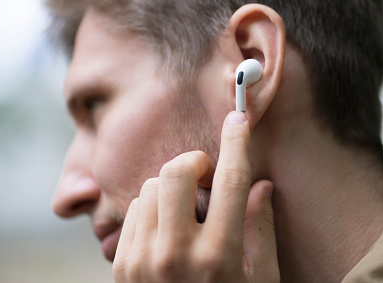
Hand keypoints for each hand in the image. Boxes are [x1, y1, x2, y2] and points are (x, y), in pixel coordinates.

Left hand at [113, 111, 279, 282]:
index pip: (232, 180)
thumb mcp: (261, 282)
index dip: (237, 142)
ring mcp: (142, 261)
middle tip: (208, 177)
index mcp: (220, 257)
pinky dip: (152, 210)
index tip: (238, 116)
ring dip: (172, 190)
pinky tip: (167, 233)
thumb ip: (262, 230)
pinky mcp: (121, 267)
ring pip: (151, 188)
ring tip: (188, 215)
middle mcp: (176, 255)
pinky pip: (133, 212)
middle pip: (176, 172)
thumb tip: (261, 185)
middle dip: (194, 164)